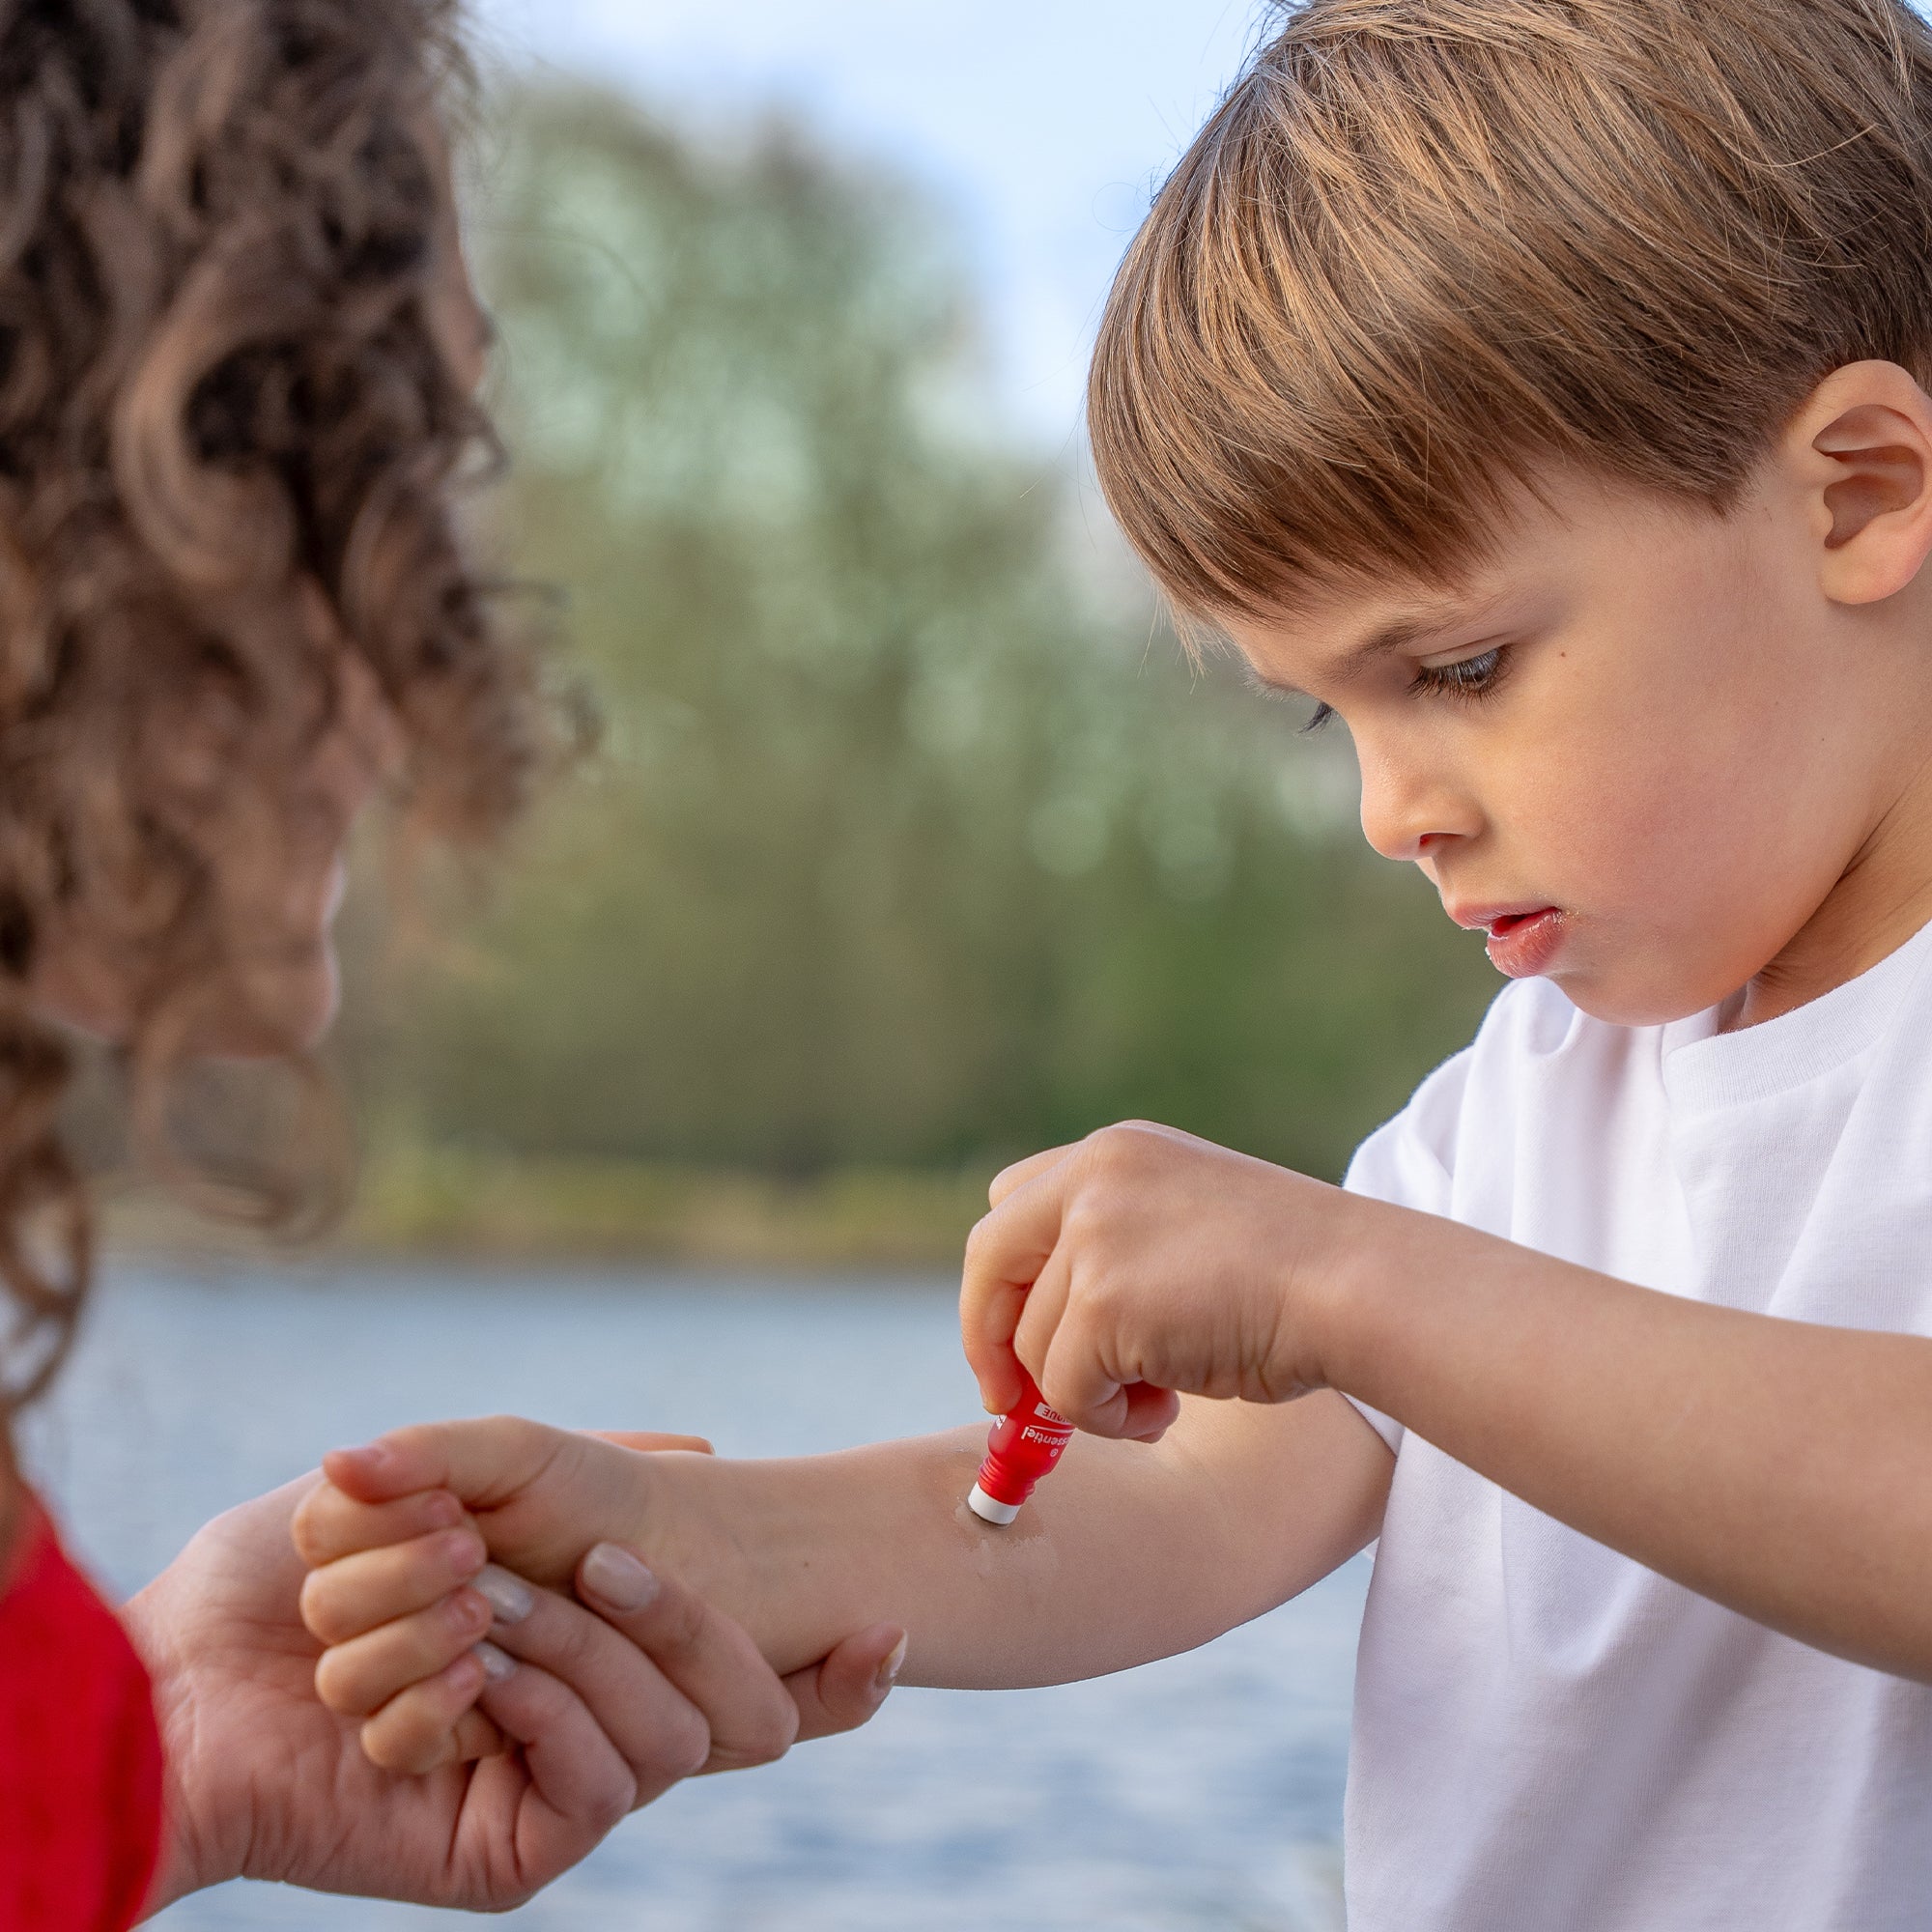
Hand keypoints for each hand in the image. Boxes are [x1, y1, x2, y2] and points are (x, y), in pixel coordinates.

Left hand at [126, 1472, 902, 1913]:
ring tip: (488, 1607)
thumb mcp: (451, 1485)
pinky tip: (475, 1674)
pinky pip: (599, 1790)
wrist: (180, 1671)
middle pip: (742, 1713)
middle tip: (602, 1562)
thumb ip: (575, 1471)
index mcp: (598, 1656)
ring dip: (587, 1656)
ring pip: (672, 1742)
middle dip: (689, 1622)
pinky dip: (549, 1714)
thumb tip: (701, 1450)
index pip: (757, 1680)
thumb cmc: (296, 1574)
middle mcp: (593, 1728)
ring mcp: (557, 1797)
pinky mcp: (514, 1855)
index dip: (843, 1674)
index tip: (894, 1627)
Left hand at [960, 1121, 1364, 1440]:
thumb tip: (1034, 1346)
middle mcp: (1091, 1178)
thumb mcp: (1187, 1227)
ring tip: (1159, 1402)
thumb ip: (1115, 1253)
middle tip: (1011, 1402)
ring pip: (1033, 1346)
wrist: (1356, 1287)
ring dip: (1084, 1395)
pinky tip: (1167, 1411)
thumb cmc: (1296, 1277)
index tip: (1014, 1333)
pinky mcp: (1099, 1303)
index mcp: (1115, 1151)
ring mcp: (1092, 1236)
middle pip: (988, 1260)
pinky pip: (1065, 1391)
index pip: (1012, 1203)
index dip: (1005, 1278)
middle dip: (987, 1339)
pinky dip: (1108, 1419)